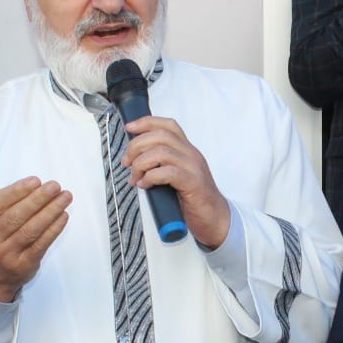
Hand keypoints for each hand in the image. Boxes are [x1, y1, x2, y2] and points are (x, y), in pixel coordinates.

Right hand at [0, 155, 72, 302]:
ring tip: (65, 197)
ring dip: (50, 212)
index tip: (36, 180)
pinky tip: (63, 215)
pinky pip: (41, 244)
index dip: (18, 191)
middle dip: (38, 199)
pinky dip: (54, 229)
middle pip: (16, 216)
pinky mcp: (23, 265)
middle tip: (55, 185)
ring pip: (31, 230)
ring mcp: (6, 254)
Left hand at [122, 116, 231, 247]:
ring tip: (135, 178)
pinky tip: (145, 185)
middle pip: (160, 136)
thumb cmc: (194, 200)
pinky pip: (168, 172)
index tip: (129, 127)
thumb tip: (134, 161)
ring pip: (161, 152)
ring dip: (140, 163)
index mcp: (186, 151)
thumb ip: (160, 165)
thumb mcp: (175, 177)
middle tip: (127, 162)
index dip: (146, 123)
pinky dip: (151, 177)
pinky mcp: (193, 183)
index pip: (167, 126)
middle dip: (136, 146)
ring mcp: (194, 168)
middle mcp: (191, 155)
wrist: (215, 219)